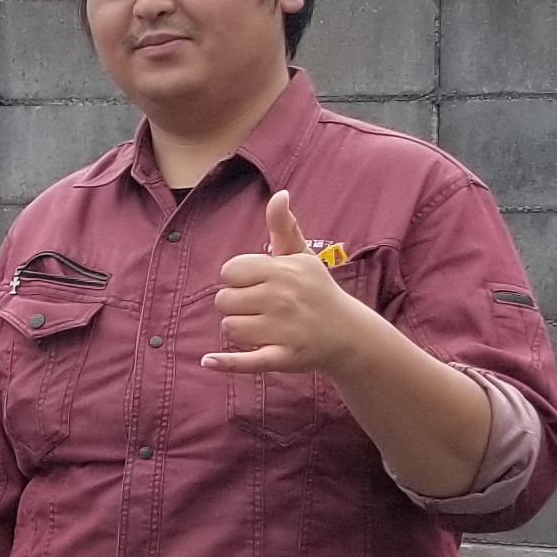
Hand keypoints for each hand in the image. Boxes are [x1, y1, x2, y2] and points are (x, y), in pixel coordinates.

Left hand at [203, 191, 368, 377]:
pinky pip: (246, 361)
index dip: (236, 279)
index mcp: (283, 271)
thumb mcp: (301, 256)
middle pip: (224, 301)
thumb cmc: (316, 290)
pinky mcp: (283, 357)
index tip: (254, 283)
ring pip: (229, 328)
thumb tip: (279, 194)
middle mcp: (282, 298)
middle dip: (235, 304)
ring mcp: (283, 330)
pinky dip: (226, 363)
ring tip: (260, 327)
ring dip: (238, 330)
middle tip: (258, 307)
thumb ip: (284, 226)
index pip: (230, 271)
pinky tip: (209, 361)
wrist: (348, 332)